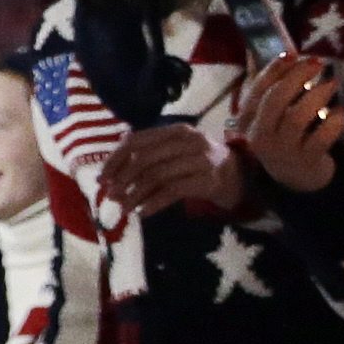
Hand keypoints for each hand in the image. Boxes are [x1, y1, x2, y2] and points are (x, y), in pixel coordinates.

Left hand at [98, 122, 246, 219]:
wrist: (242, 177)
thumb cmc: (202, 165)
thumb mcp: (178, 152)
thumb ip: (151, 154)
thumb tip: (113, 168)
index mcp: (175, 131)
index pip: (136, 141)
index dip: (115, 159)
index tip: (101, 178)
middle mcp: (188, 141)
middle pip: (144, 159)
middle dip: (122, 179)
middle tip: (110, 196)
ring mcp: (200, 160)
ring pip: (156, 176)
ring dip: (135, 194)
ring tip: (123, 208)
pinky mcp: (208, 180)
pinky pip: (173, 191)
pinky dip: (153, 202)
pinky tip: (142, 212)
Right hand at [237, 52, 343, 193]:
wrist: (296, 180)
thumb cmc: (282, 137)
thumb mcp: (270, 115)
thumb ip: (271, 86)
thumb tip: (274, 51)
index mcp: (248, 120)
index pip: (257, 89)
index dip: (274, 69)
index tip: (293, 55)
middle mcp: (260, 135)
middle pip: (275, 100)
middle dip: (296, 77)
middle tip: (317, 64)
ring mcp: (283, 150)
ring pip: (297, 117)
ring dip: (316, 96)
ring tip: (332, 83)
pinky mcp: (306, 161)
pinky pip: (321, 137)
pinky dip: (334, 121)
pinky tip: (341, 111)